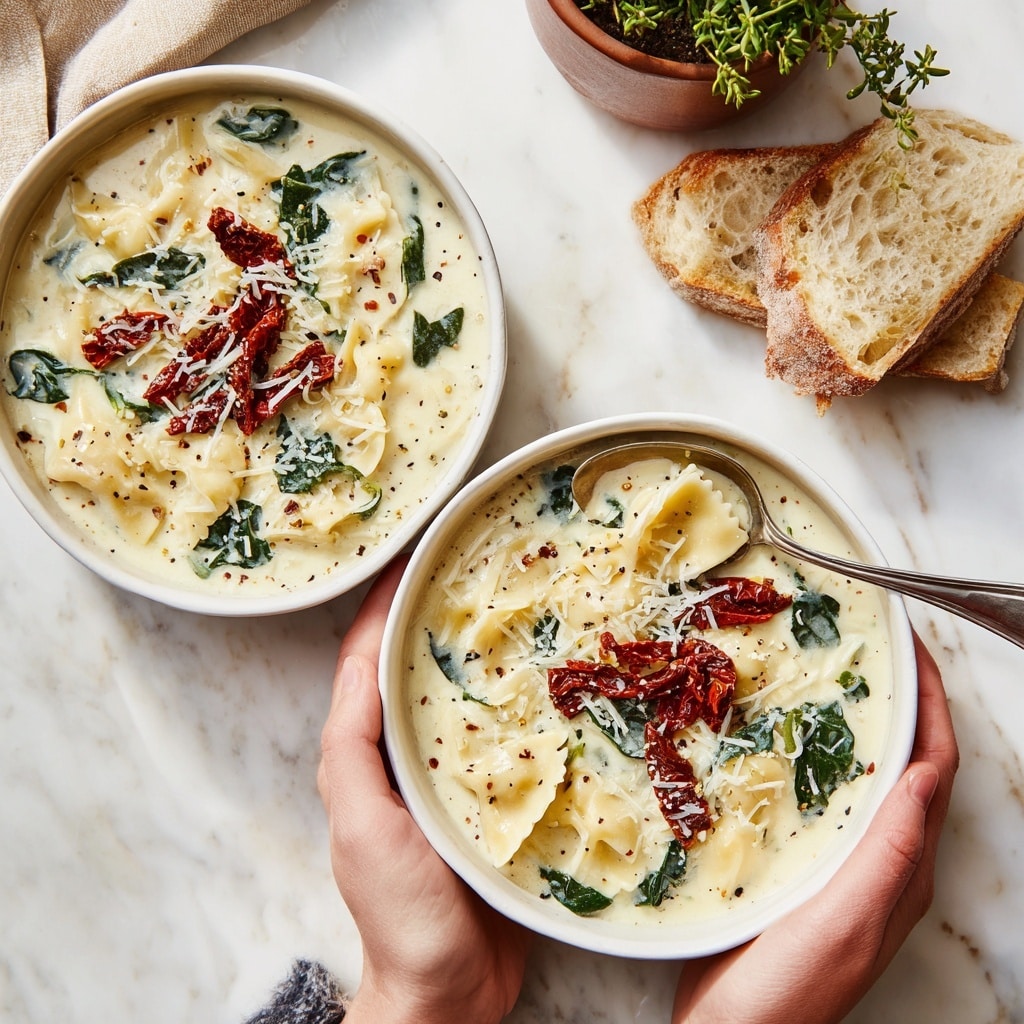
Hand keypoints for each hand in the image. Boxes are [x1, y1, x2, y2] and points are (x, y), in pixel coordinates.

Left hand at [318, 558, 530, 1023]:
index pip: (370, 660)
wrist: (447, 994)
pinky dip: (530, 706)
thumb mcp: (363, 824)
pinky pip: (514, 741)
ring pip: (473, 699)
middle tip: (484, 565)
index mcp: (371, 753)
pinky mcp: (501, 803)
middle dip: (445, 616)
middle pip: (424, 669)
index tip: (418, 553)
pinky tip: (563, 685)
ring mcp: (458, 778)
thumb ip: (354, 749)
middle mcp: (412, 756)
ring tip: (530, 607)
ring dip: (492, 654)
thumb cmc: (398, 911)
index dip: (387, 604)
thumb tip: (361, 663)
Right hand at [673, 632, 958, 1023]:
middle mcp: (883, 863)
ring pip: (866, 778)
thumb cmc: (788, 989)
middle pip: (907, 764)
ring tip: (833, 680)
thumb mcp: (847, 919)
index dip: (931, 704)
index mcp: (904, 868)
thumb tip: (925, 773)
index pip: (933, 768)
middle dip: (902, 703)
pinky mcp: (804, 870)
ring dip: (862, 725)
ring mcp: (844, 867)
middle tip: (874, 650)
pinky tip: (785, 741)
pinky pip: (826, 798)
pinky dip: (820, 757)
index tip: (912, 649)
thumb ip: (890, 852)